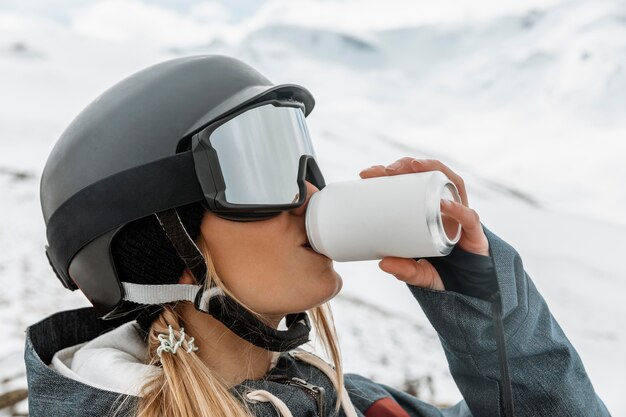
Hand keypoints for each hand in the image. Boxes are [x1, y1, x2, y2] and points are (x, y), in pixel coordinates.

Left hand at [358, 157, 489, 290]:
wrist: (471, 285)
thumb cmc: (441, 269)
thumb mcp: (418, 271)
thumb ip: (405, 269)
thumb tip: (383, 264)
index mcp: (426, 209)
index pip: (408, 182)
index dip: (388, 173)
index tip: (366, 173)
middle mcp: (444, 205)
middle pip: (427, 175)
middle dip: (407, 165)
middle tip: (387, 170)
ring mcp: (460, 214)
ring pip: (451, 181)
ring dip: (433, 169)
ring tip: (415, 167)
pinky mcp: (474, 230)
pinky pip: (468, 216)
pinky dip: (458, 209)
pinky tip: (444, 205)